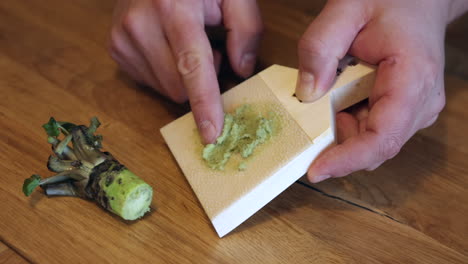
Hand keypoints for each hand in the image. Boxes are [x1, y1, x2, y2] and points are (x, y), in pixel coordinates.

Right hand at [109, 0, 262, 143]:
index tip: (211, 134)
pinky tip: (168, 46)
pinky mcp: (116, 49)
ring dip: (183, 76)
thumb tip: (242, 70)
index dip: (204, 103)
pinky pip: (150, 82)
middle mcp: (140, 25)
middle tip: (209, 48)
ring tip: (186, 42)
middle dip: (201, 79)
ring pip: (165, 89)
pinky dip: (166, 73)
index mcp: (173, 8)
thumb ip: (246, 27)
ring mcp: (123, 38)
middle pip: (178, 87)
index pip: (192, 66)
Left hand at [295, 0, 456, 181]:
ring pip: (369, 141)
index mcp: (412, 80)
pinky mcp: (402, 111)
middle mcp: (420, 104)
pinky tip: (338, 95)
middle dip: (336, 142)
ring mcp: (413, 110)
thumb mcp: (346, 11)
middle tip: (308, 117)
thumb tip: (306, 93)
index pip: (382, 138)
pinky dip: (346, 120)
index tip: (315, 170)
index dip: (347, 160)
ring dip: (339, 128)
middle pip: (373, 147)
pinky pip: (369, 129)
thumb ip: (320, 48)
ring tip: (327, 93)